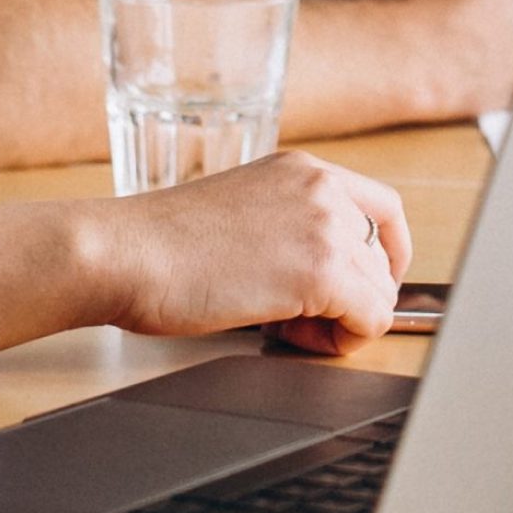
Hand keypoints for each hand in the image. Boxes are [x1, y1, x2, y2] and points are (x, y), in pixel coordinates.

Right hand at [103, 151, 411, 355]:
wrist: (124, 251)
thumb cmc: (159, 243)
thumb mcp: (240, 213)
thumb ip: (289, 228)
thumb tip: (323, 277)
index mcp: (301, 170)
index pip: (385, 208)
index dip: (388, 257)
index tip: (369, 286)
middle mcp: (322, 188)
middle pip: (383, 260)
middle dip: (353, 298)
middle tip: (299, 317)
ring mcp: (325, 226)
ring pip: (381, 294)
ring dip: (343, 322)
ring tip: (285, 325)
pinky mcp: (321, 271)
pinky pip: (372, 321)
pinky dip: (342, 342)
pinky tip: (292, 335)